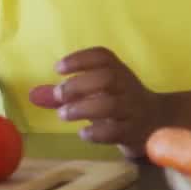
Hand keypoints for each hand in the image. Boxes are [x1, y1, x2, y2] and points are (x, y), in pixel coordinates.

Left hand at [28, 47, 166, 155]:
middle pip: (108, 77)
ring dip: (83, 108)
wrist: (158, 122)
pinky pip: (117, 131)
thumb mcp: (95, 94)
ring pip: (112, 104)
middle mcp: (127, 87)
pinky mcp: (134, 132)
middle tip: (58, 95)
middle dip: (79, 85)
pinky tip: (84, 133)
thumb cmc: (120, 103)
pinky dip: (96, 132)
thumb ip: (65, 94)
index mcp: (118, 71)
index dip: (81, 59)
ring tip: (64, 114)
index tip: (58, 68)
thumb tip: (32, 95)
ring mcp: (132, 110)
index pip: (103, 56)